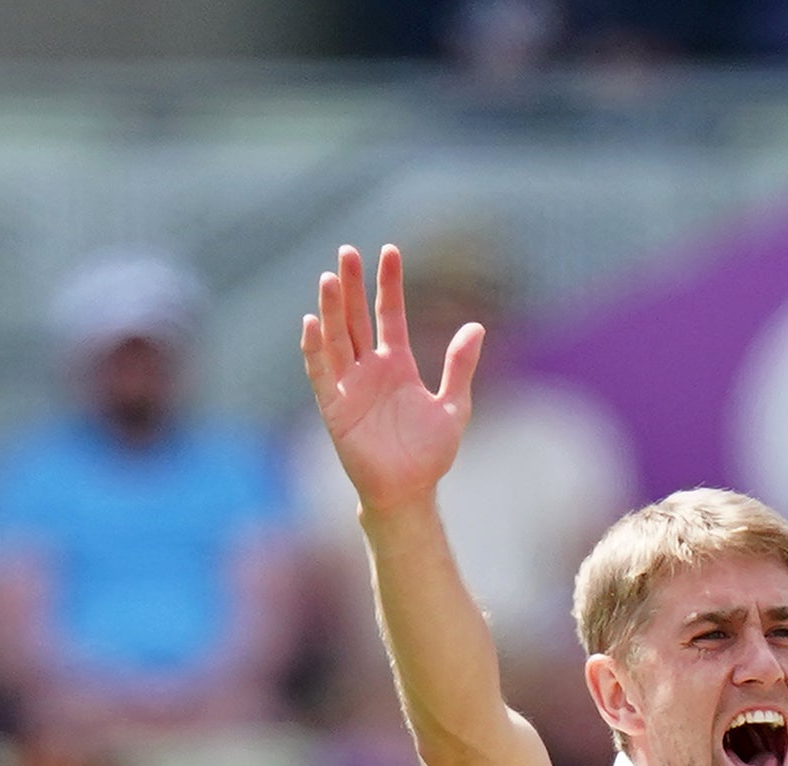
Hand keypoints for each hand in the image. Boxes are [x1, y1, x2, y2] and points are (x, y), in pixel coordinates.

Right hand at [301, 243, 479, 517]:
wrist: (409, 492)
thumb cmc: (430, 455)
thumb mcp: (453, 406)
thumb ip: (460, 366)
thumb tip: (476, 327)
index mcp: (397, 364)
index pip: (389, 314)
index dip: (389, 284)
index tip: (389, 251)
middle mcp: (370, 369)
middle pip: (356, 318)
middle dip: (352, 285)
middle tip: (346, 251)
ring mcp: (349, 385)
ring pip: (336, 338)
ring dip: (331, 309)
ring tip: (329, 278)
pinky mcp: (334, 407)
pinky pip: (321, 373)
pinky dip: (314, 349)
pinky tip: (311, 323)